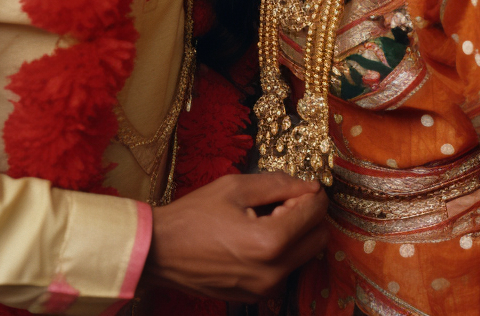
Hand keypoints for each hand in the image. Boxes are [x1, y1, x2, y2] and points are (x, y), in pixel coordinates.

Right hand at [144, 173, 328, 301]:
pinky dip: (282, 251)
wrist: (161, 251)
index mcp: (269, 242)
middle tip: (284, 200)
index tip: (301, 184)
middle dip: (310, 215)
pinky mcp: (257, 296)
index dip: (312, 193)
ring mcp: (265, 289)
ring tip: (266, 217)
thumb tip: (309, 185)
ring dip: (297, 233)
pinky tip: (256, 235)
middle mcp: (273, 272)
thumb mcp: (235, 187)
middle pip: (318, 239)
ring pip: (305, 256)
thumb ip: (278, 184)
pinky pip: (285, 270)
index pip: (314, 213)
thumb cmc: (193, 215)